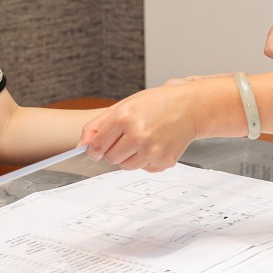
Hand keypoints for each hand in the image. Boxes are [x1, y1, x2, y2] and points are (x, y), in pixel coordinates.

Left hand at [79, 83, 201, 171]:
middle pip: (111, 158)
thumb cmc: (156, 103)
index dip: (95, 149)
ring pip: (126, 166)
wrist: (190, 107)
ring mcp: (152, 150)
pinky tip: (154, 144)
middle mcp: (138, 135)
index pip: (98, 146)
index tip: (97, 149)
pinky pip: (144, 168)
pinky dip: (145, 160)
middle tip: (126, 138)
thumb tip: (82, 145)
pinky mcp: (163, 161)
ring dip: (129, 157)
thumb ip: (98, 125)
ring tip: (141, 140)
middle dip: (113, 150)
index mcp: (124, 118)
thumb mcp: (123, 106)